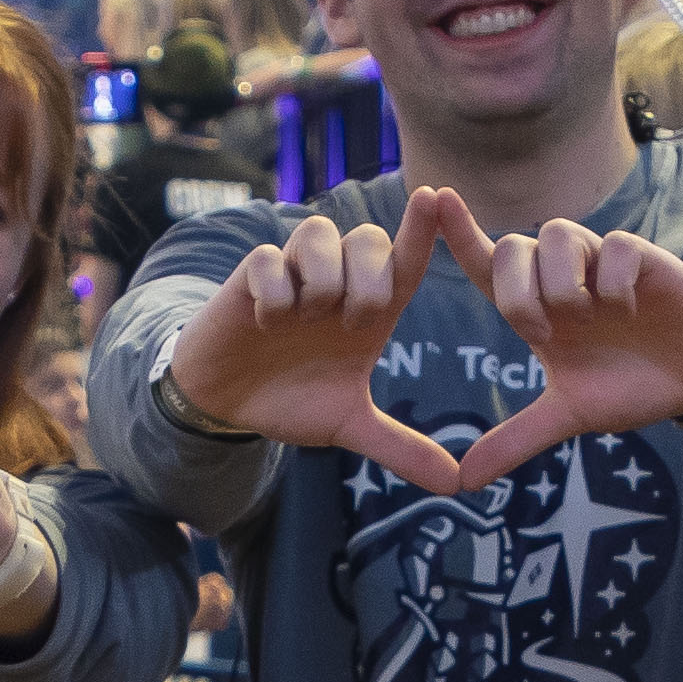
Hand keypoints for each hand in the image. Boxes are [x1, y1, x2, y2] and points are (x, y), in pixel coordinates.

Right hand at [154, 213, 473, 491]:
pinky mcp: (251, 273)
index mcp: (368, 306)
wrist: (226, 402)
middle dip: (368, 280)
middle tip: (350, 323)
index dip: (422, 229)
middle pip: (369, 238)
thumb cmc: (290, 398)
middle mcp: (336, 279)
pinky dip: (277, 291)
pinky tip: (267, 322)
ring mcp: (293, 272)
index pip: (404, 258)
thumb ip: (400, 446)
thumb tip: (456, 484)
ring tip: (306, 318)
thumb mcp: (348, 425)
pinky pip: (271, 258)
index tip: (437, 197)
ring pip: (322, 235)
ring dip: (323, 280)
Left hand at [402, 187, 682, 493]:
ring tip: (588, 318)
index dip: (459, 234)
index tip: (435, 200)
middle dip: (517, 293)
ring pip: (558, 235)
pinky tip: (628, 308)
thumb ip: (517, 440)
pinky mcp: (643, 257)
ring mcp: (601, 263)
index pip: (488, 266)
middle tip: (544, 334)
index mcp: (537, 307)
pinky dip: (612, 280)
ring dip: (562, 283)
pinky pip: (614, 247)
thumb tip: (463, 482)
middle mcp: (562, 277)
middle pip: (512, 249)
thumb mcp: (569, 415)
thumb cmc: (630, 385)